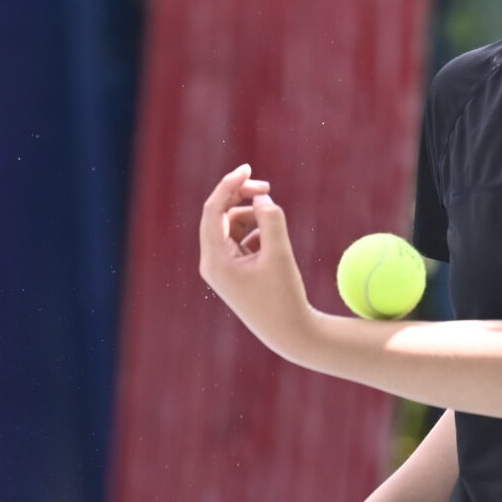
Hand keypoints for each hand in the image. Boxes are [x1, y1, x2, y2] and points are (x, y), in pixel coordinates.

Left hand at [196, 164, 311, 352]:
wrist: (289, 333)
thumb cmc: (284, 295)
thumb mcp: (280, 253)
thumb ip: (271, 220)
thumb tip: (260, 198)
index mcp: (214, 259)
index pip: (213, 210)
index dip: (228, 185)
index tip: (248, 168)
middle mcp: (212, 262)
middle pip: (220, 215)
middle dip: (242, 198)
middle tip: (267, 188)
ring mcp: (221, 267)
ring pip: (232, 226)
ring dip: (253, 217)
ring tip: (275, 231)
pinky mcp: (233, 271)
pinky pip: (241, 240)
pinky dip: (258, 234)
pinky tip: (273, 250)